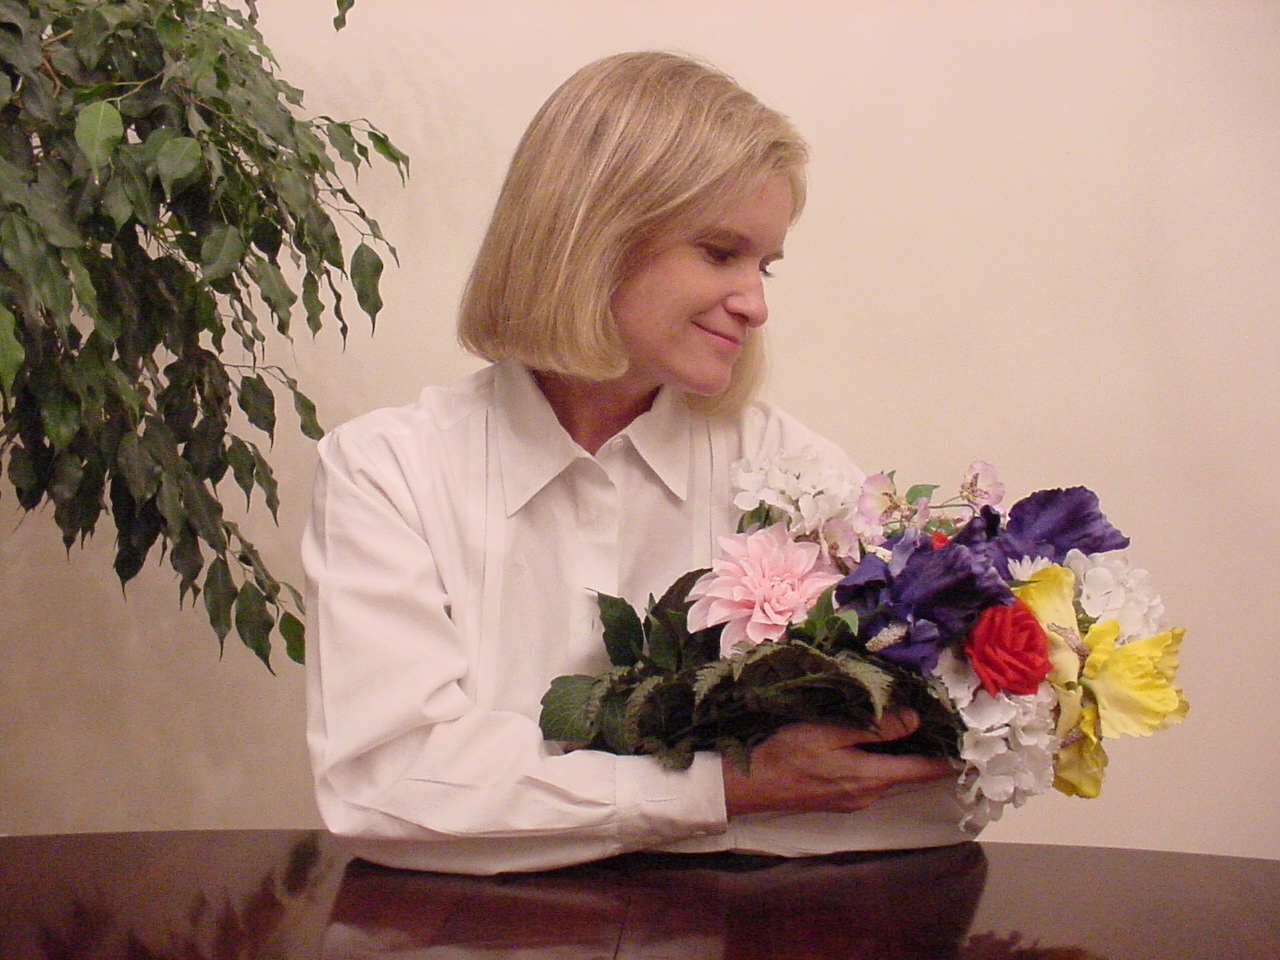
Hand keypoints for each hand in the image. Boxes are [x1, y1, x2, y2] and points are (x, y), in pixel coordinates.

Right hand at [721, 709, 955, 816]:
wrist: (749, 785)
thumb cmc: (786, 754)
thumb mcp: (829, 732)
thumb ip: (874, 728)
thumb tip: (914, 720)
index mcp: (871, 778)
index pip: (924, 770)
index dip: (949, 758)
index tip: (970, 744)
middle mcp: (867, 794)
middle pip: (908, 772)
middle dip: (925, 751)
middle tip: (940, 723)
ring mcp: (851, 799)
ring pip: (888, 774)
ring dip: (900, 754)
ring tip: (910, 725)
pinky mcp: (837, 798)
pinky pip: (869, 777)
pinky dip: (879, 760)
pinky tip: (872, 741)